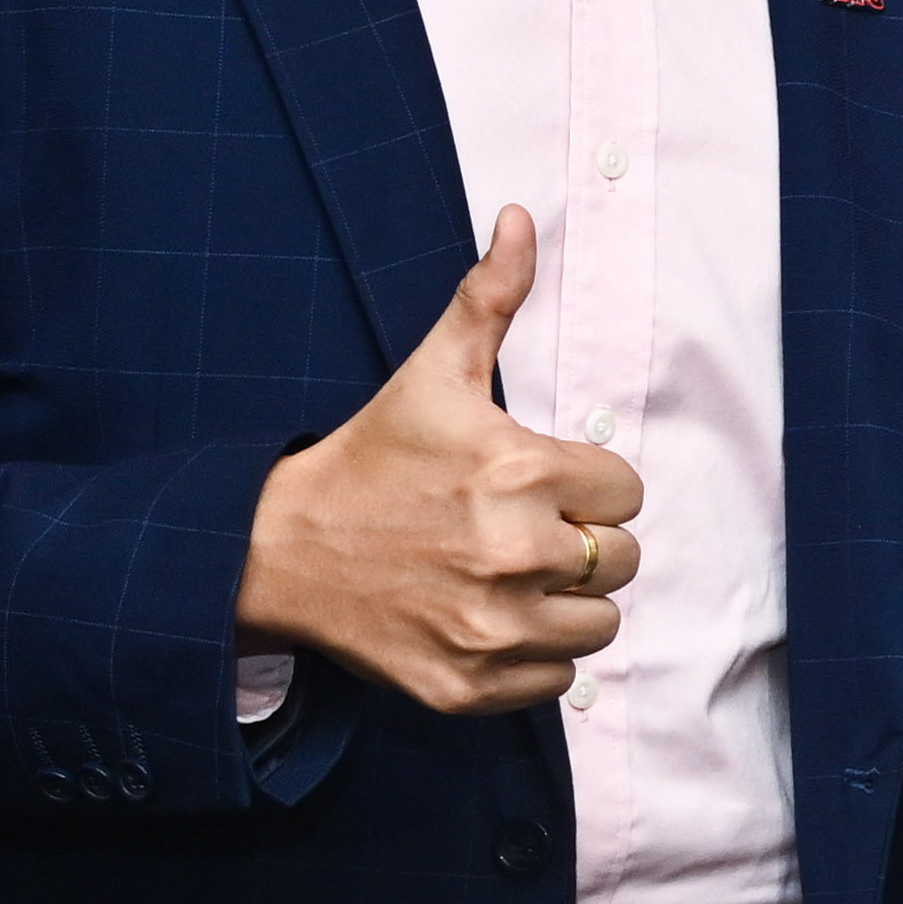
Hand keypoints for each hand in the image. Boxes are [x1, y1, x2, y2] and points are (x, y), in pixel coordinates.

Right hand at [239, 208, 646, 713]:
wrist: (276, 552)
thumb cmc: (369, 461)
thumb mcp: (431, 375)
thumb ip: (489, 298)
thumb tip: (522, 219)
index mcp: (520, 474)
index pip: (626, 491)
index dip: (587, 486)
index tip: (536, 483)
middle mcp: (515, 555)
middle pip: (622, 560)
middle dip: (581, 543)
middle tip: (516, 529)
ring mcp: (492, 627)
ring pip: (600, 624)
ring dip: (566, 604)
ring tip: (506, 575)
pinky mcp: (469, 684)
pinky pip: (560, 679)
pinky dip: (534, 657)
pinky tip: (486, 618)